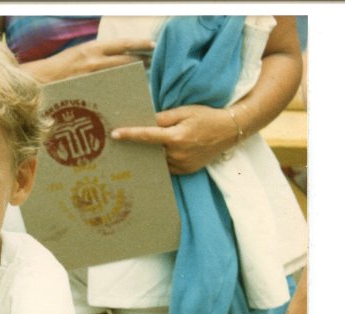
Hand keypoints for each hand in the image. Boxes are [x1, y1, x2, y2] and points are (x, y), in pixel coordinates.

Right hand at [27, 38, 155, 82]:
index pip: (122, 44)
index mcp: (91, 48)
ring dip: (132, 77)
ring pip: (120, 76)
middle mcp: (93, 61)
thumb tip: (111, 58)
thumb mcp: (77, 54)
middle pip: (126, 60)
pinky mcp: (88, 91)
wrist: (38, 80)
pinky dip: (118, 91)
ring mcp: (91, 77)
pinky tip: (124, 94)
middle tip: (152, 64)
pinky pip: (108, 91)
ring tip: (142, 80)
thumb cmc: (57, 68)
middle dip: (141, 62)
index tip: (152, 44)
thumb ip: (94, 55)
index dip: (139, 43)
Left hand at [111, 104, 237, 174]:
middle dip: (140, 145)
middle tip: (127, 140)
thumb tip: (146, 121)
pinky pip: (167, 167)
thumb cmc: (206, 116)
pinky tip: (161, 153)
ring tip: (146, 147)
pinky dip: (162, 160)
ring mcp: (182, 165)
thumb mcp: (185, 111)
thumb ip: (164, 117)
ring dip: (151, 154)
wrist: (230, 130)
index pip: (147, 136)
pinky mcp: (186, 171)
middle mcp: (178, 154)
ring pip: (158, 160)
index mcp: (176, 137)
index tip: (114, 134)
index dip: (130, 135)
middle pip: (150, 150)